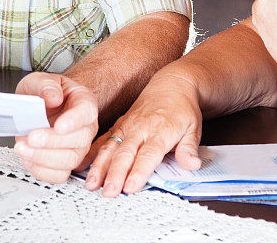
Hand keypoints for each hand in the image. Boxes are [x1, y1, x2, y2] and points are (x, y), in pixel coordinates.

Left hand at [14, 72, 97, 182]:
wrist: (41, 105)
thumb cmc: (45, 93)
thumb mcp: (40, 80)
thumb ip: (46, 84)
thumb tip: (53, 96)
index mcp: (84, 102)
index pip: (86, 112)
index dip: (74, 121)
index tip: (59, 126)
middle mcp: (85, 127)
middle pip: (78, 140)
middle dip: (52, 142)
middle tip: (32, 137)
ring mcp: (77, 148)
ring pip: (69, 160)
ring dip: (43, 158)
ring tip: (23, 148)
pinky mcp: (65, 164)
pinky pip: (58, 175)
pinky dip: (41, 170)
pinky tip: (28, 158)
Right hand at [82, 71, 202, 196]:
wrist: (172, 84)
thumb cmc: (182, 108)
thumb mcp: (194, 127)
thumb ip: (189, 148)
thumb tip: (192, 164)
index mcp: (161, 130)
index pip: (149, 154)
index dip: (139, 171)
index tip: (131, 187)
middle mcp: (141, 128)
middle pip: (126, 153)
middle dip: (115, 174)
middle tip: (108, 192)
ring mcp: (127, 125)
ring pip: (110, 147)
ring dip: (100, 167)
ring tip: (91, 184)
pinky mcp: (120, 124)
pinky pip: (103, 139)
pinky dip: (92, 152)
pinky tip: (82, 165)